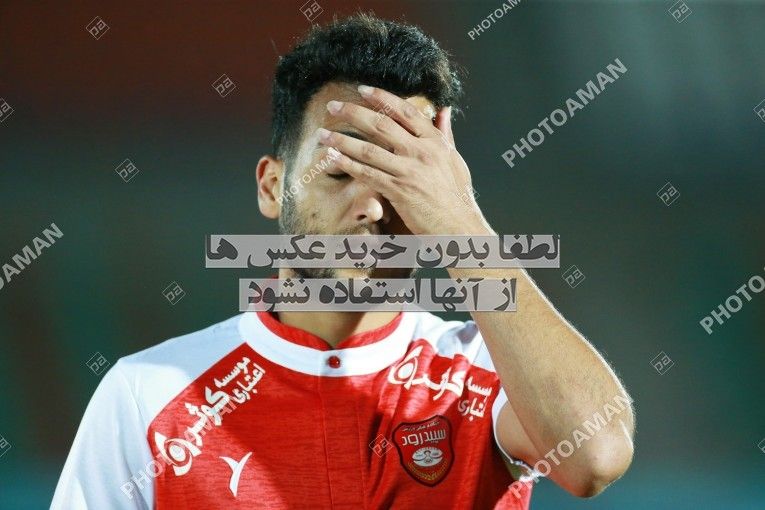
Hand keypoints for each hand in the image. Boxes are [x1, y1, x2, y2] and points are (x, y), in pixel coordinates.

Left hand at [317, 85, 490, 235]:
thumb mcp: (456, 160)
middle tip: (333, 106)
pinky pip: (367, 174)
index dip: (382, 98)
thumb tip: (443, 110)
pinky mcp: (399, 191)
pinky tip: (332, 157)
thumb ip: (445, 134)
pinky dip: (347, 164)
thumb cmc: (458, 197)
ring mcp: (410, 171)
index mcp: (436, 142)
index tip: (363, 89)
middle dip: (353, 112)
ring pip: (369, 149)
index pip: (406, 112)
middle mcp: (423, 152)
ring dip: (342, 139)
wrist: (461, 227)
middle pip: (382, 124)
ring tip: (322, 133)